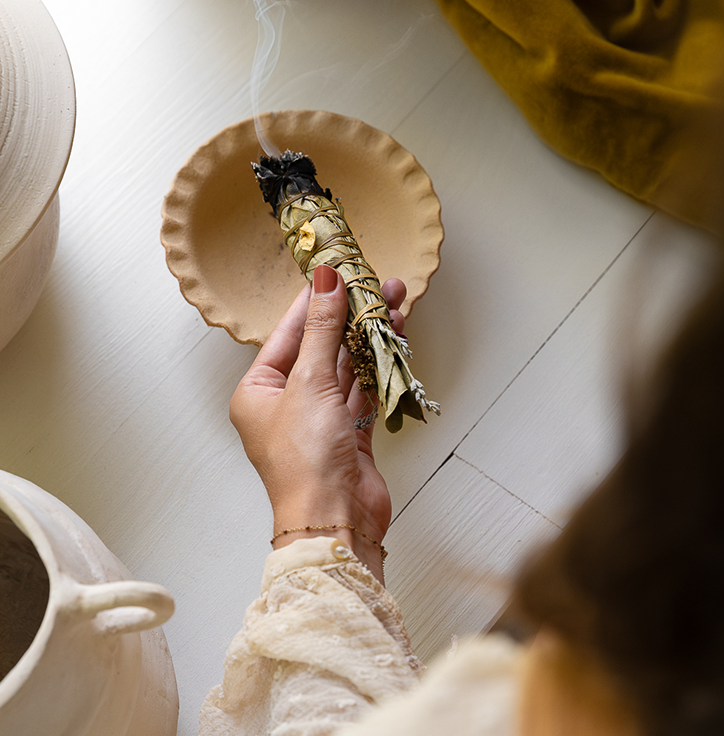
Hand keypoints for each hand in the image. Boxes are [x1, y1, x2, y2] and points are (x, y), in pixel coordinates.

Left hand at [229, 264, 406, 582]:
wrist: (336, 520)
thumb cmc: (305, 461)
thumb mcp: (309, 382)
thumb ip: (321, 329)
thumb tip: (325, 281)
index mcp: (259, 392)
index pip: (288, 333)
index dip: (312, 301)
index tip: (334, 272)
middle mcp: (287, 404)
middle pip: (321, 347)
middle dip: (350, 316)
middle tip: (376, 283)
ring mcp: (320, 419)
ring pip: (346, 367)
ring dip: (369, 337)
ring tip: (394, 302)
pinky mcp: (349, 433)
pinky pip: (364, 390)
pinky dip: (379, 366)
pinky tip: (394, 340)